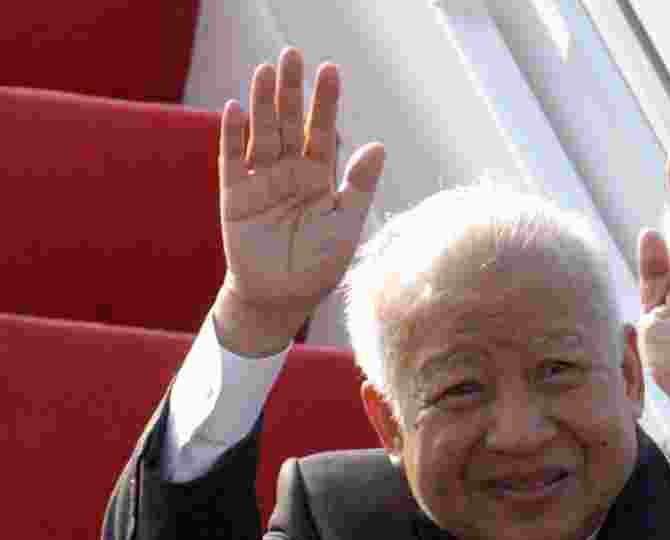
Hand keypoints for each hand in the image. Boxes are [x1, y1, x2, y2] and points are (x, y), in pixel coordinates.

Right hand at [214, 47, 385, 355]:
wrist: (282, 298)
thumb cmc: (319, 265)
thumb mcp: (345, 225)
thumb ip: (359, 186)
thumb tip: (378, 146)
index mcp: (320, 177)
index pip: (324, 131)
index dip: (326, 102)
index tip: (330, 70)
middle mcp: (290, 172)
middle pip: (291, 123)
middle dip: (292, 91)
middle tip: (292, 54)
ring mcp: (262, 180)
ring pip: (263, 133)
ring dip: (264, 103)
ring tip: (266, 70)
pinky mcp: (236, 195)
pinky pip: (233, 160)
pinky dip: (233, 135)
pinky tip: (235, 109)